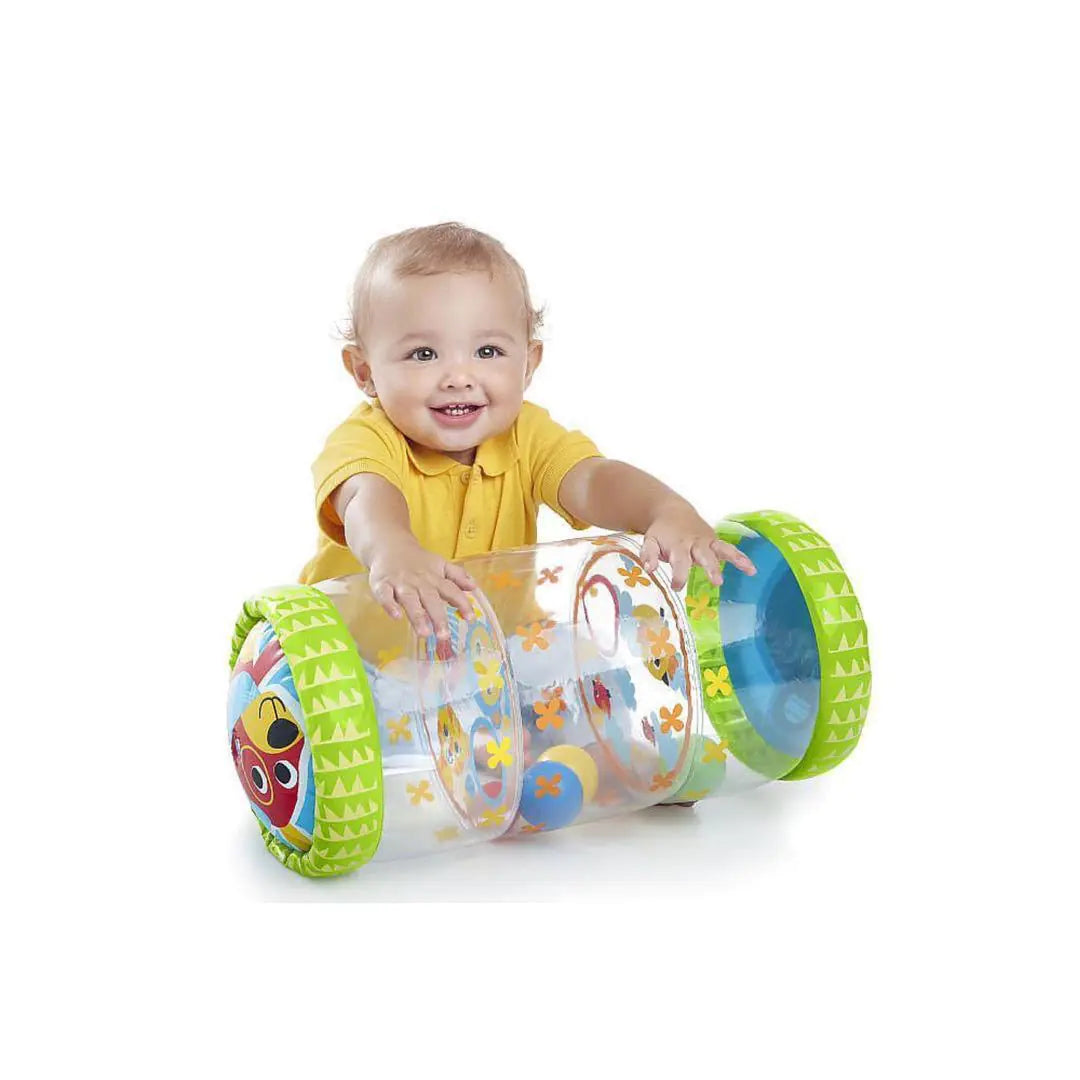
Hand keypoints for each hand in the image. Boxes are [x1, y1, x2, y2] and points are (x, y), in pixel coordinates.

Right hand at [367, 541, 476, 638]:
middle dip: (438, 617)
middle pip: (430, 599)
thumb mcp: (440, 565)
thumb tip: (474, 587)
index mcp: (434, 578)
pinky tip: (396, 617)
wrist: (389, 545)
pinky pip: (385, 595)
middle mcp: (419, 581)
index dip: (462, 603)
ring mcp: (400, 583)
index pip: (451, 590)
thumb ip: (457, 576)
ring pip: (410, 600)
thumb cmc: (418, 561)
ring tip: (424, 633)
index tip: (470, 618)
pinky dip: (390, 605)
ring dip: (417, 616)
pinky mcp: (381, 584)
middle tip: (444, 636)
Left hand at [640, 504, 756, 591]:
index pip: (679, 562)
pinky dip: (741, 558)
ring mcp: (707, 541)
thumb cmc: (661, 533)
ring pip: (723, 549)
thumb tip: (649, 569)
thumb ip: (649, 555)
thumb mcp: (650, 541)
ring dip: (735, 559)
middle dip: (711, 567)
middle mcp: (695, 543)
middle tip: (718, 582)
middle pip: (704, 555)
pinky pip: (730, 549)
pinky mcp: (715, 541)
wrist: (672, 511)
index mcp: (678, 545)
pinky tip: (752, 570)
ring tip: (749, 569)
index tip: (676, 587)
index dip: (679, 575)